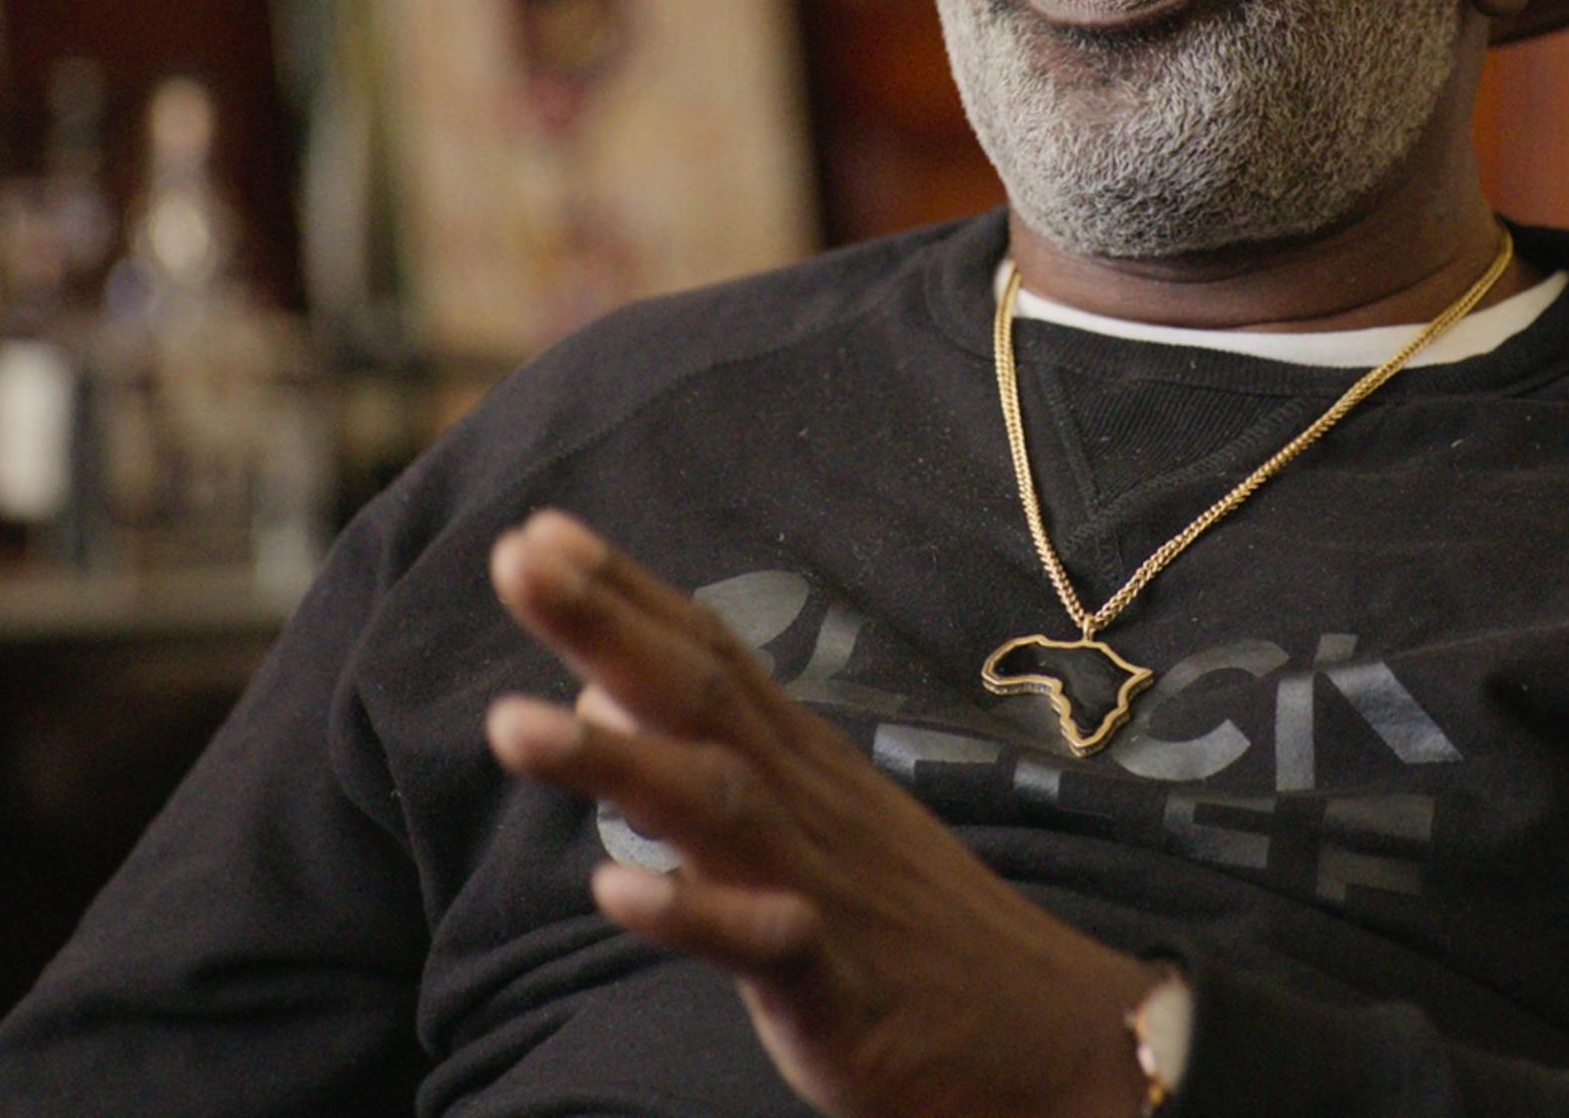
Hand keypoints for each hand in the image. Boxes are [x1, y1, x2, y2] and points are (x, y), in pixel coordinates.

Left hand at [484, 510, 1161, 1117]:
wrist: (1054, 1037)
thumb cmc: (912, 934)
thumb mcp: (809, 832)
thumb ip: (706, 758)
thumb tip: (594, 689)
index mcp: (802, 766)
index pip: (708, 657)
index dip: (627, 592)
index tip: (539, 531)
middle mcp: (810, 804)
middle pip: (700, 698)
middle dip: (606, 626)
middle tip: (515, 557)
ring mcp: (825, 887)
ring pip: (717, 804)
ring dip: (617, 759)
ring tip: (513, 723)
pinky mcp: (839, 987)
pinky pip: (762, 942)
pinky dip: (692, 912)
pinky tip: (617, 887)